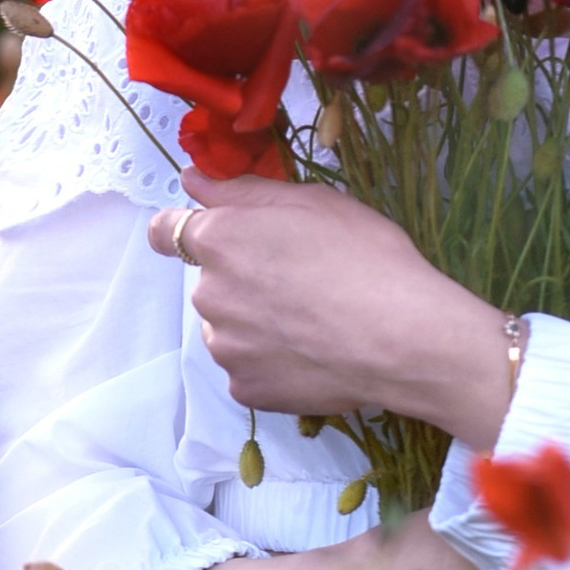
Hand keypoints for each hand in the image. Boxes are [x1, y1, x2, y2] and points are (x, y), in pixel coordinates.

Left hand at [146, 173, 513, 447]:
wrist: (402, 337)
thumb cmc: (365, 255)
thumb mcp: (312, 202)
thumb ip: (243, 191)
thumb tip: (191, 180)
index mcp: (220, 239)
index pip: (167, 232)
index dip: (190, 232)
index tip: (220, 239)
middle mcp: (208, 294)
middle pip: (210, 282)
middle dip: (241, 279)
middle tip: (300, 282)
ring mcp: (225, 347)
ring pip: (228, 328)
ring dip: (253, 323)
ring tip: (311, 323)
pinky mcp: (246, 389)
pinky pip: (249, 368)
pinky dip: (271, 362)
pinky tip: (312, 354)